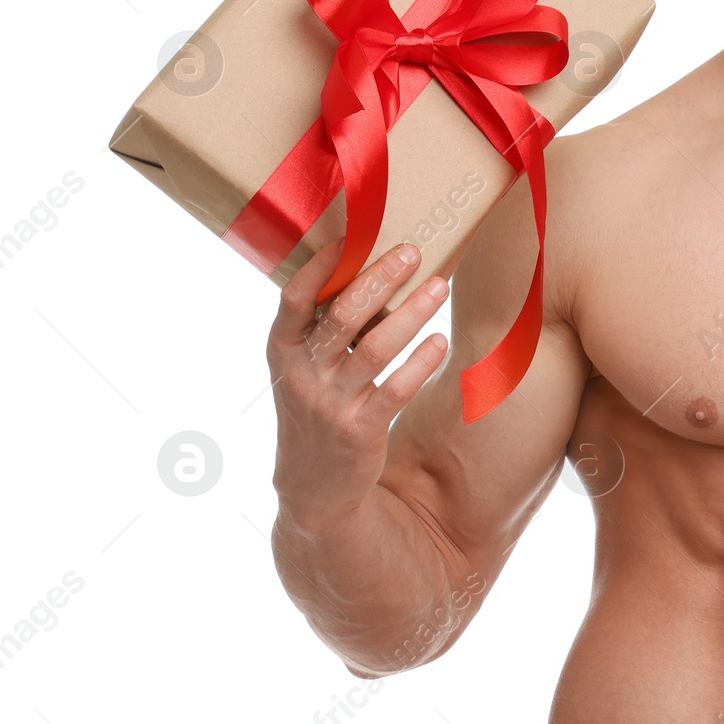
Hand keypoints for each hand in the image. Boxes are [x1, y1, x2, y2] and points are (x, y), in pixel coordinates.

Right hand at [267, 236, 450, 522]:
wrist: (313, 488)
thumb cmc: (316, 408)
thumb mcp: (302, 369)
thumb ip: (321, 329)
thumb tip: (363, 269)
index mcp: (282, 351)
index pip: (295, 299)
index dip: (321, 266)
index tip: (352, 235)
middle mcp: (303, 374)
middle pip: (342, 316)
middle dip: (380, 279)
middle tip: (413, 252)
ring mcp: (331, 404)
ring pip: (375, 349)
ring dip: (411, 314)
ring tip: (439, 287)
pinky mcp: (361, 430)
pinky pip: (395, 390)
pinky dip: (420, 364)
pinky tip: (441, 341)